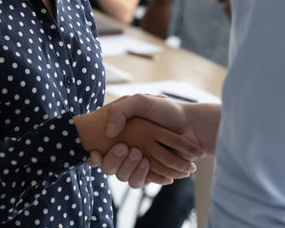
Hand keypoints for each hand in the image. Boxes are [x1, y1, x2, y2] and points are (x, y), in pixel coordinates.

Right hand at [75, 105, 201, 179]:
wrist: (191, 125)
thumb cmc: (166, 111)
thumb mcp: (140, 101)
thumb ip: (120, 111)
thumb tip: (109, 133)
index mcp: (120, 135)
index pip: (98, 150)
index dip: (93, 155)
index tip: (94, 153)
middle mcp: (126, 150)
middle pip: (108, 165)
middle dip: (113, 160)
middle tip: (124, 148)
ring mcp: (138, 163)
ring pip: (122, 176)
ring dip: (129, 168)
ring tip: (140, 156)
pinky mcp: (151, 173)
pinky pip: (140, 181)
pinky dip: (144, 175)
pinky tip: (147, 164)